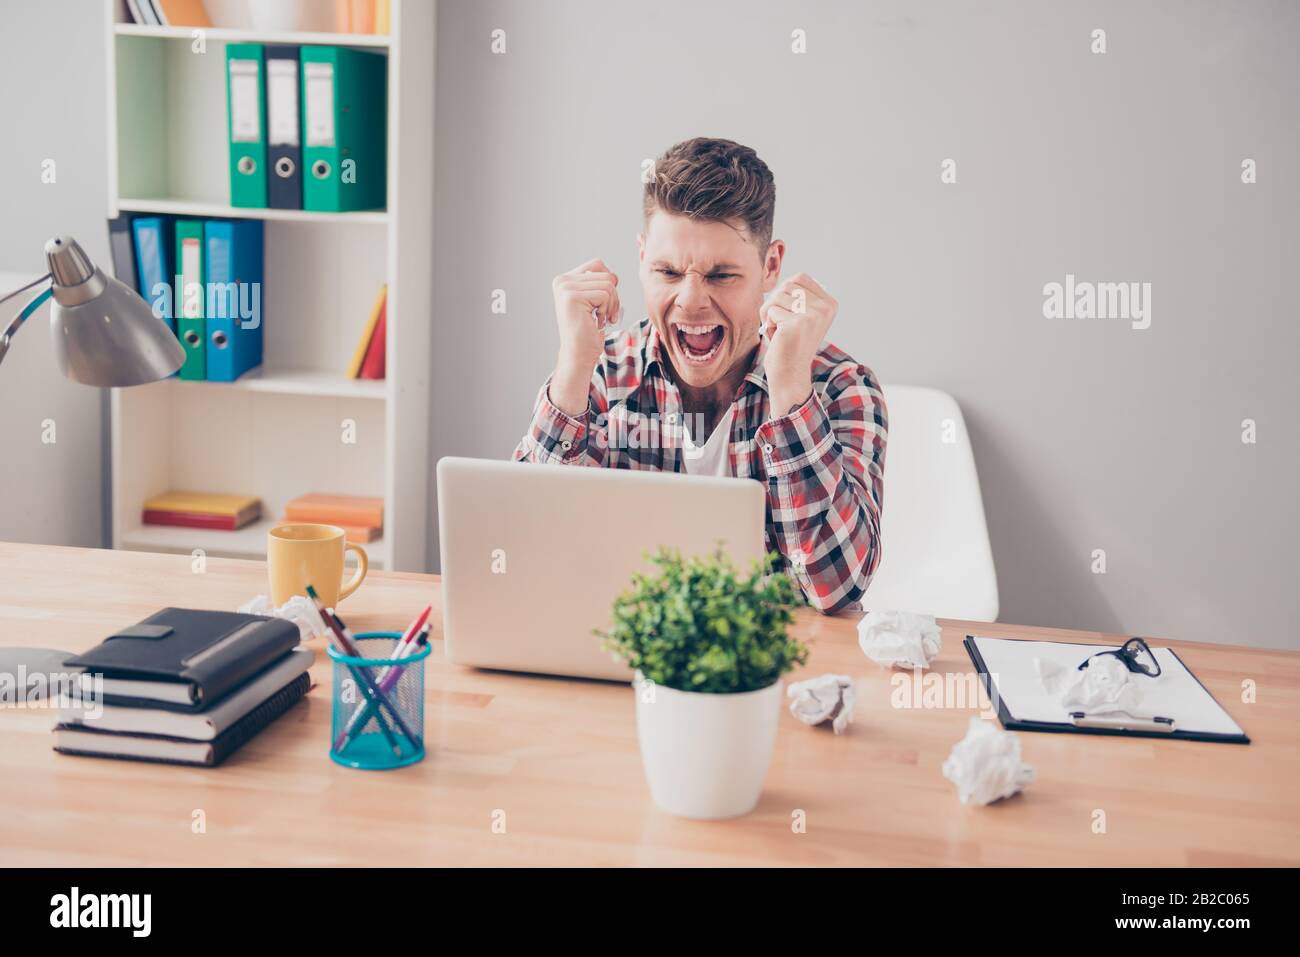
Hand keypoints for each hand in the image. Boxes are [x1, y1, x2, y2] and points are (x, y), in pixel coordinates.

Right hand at [549, 259, 620, 415]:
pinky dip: (608, 310)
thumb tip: (613, 275)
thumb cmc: (589, 332)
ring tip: (600, 319)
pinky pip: (606, 294)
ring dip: (611, 305)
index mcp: (564, 279)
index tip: (602, 304)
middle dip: (613, 297)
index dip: (609, 283)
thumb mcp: (594, 302)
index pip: (598, 264)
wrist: (579, 355)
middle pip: (606, 274)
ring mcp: (565, 288)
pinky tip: (597, 322)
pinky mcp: (572, 297)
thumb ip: (598, 283)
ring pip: (608, 284)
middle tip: (603, 316)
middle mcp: (562, 280)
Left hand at [760, 272, 836, 415]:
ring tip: (780, 332)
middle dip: (777, 303)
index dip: (786, 294)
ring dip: (770, 314)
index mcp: (830, 304)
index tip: (790, 315)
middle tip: (782, 324)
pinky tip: (778, 338)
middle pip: (787, 284)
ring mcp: (812, 315)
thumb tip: (782, 264)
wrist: (789, 374)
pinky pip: (770, 310)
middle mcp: (825, 308)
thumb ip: (798, 294)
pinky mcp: (796, 324)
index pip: (799, 277)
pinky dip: (768, 324)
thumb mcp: (800, 314)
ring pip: (777, 296)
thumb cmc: (789, 344)